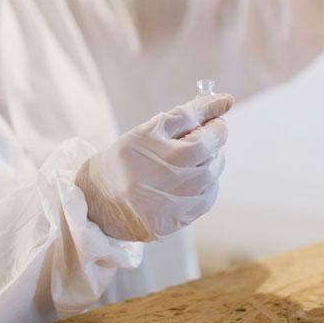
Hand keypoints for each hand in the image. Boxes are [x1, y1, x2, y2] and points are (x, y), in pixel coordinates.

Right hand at [76, 94, 233, 241]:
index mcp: (174, 156)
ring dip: (203, 166)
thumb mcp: (151, 128)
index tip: (203, 122)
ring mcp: (181, 207)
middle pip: (216, 156)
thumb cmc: (125, 157)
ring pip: (213, 177)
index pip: (216, 135)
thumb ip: (191, 112)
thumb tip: (226, 100)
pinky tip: (178, 182)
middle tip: (183, 143)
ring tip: (176, 164)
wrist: (97, 199)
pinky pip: (206, 199)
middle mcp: (181, 185)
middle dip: (206, 145)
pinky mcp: (179, 223)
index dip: (212, 124)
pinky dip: (199, 186)